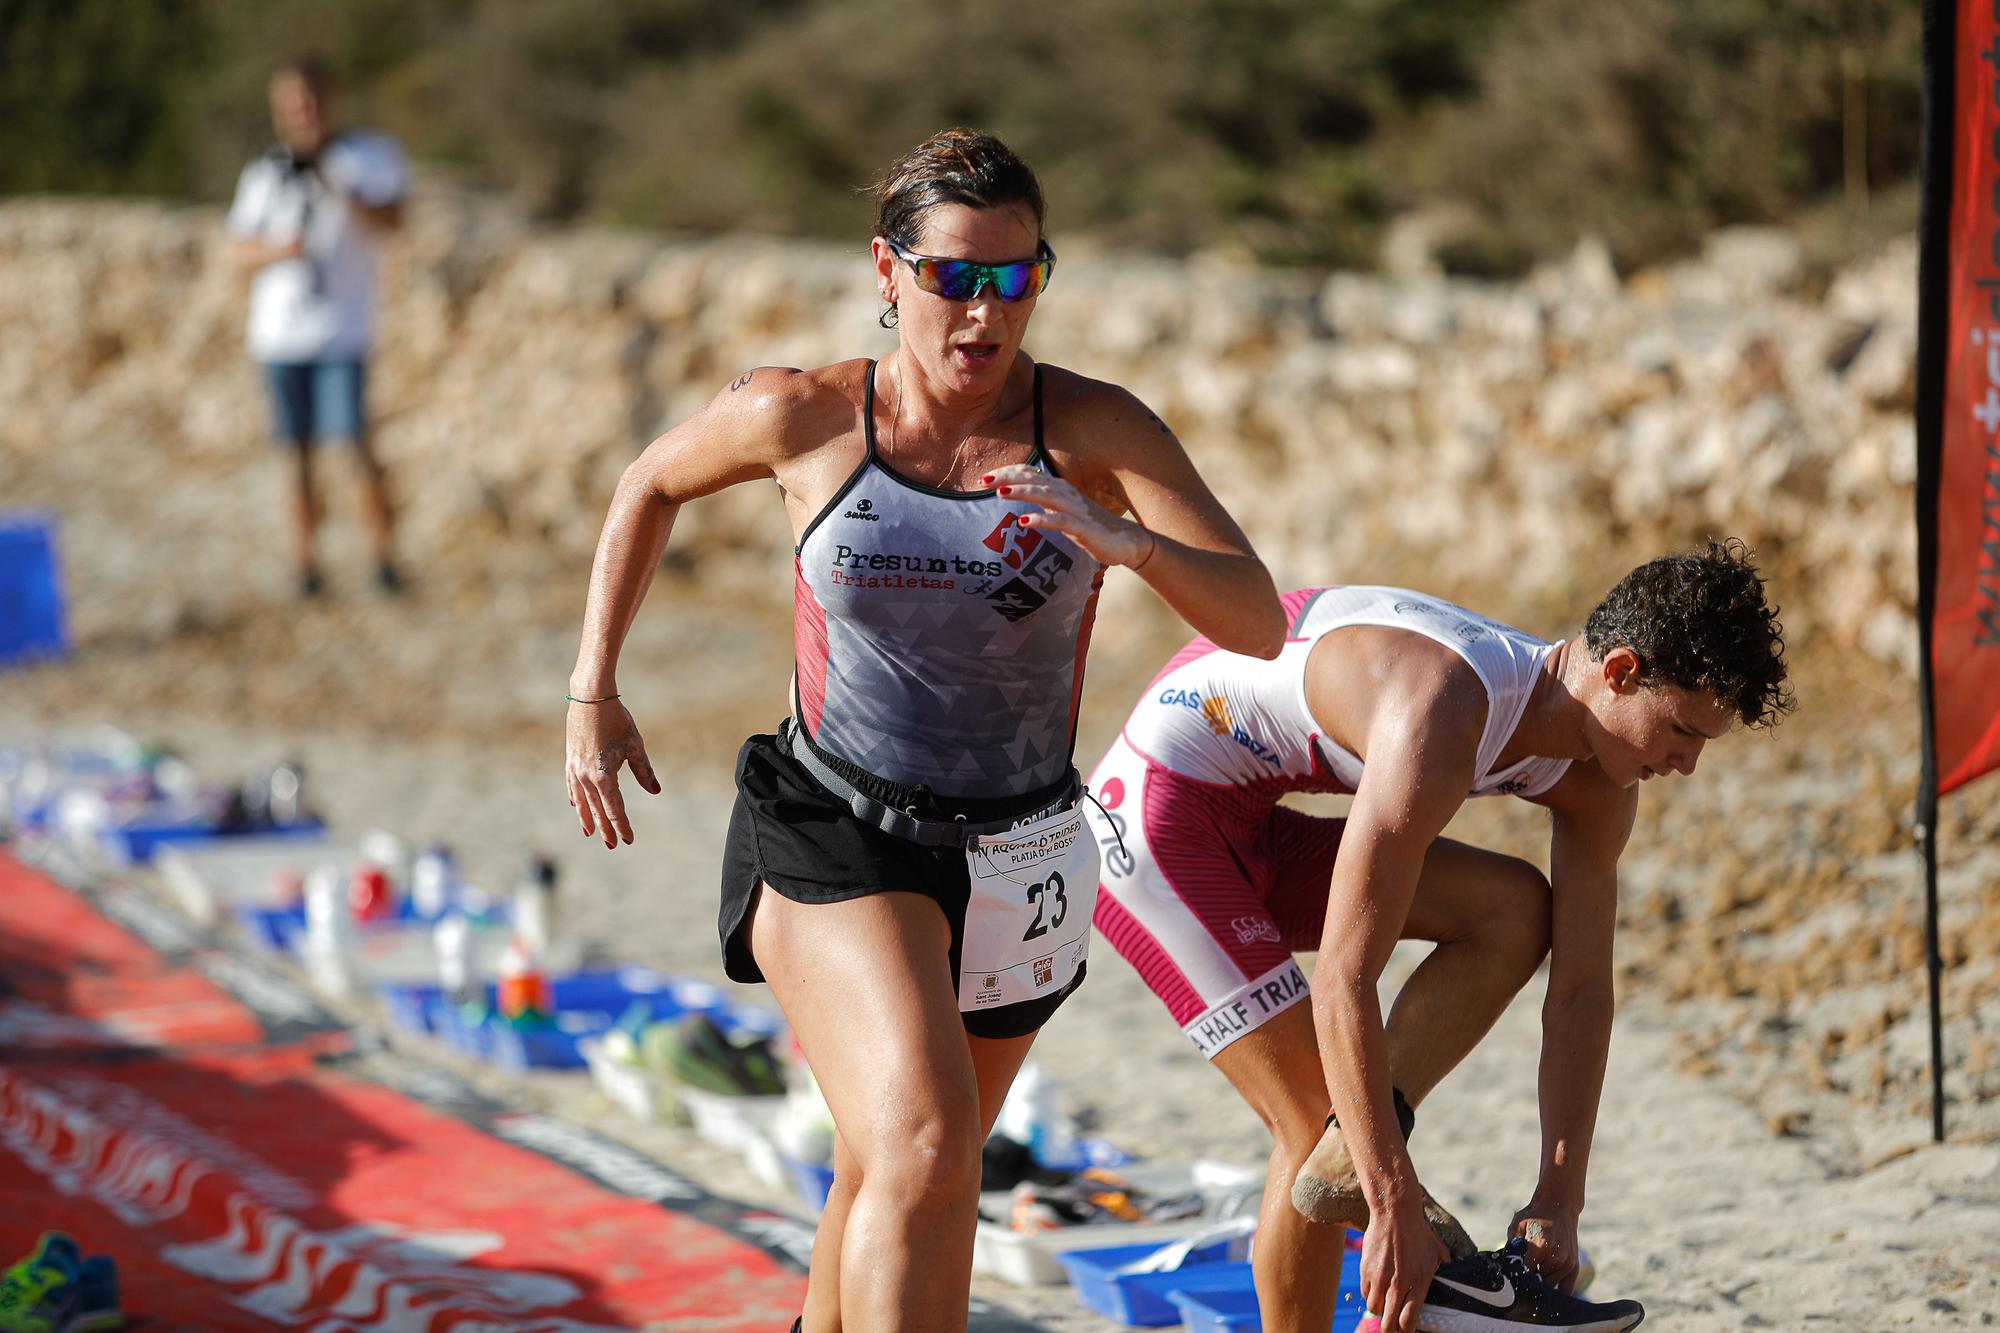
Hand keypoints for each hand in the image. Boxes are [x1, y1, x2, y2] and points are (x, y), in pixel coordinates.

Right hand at [564, 699, 659, 847]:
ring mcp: (575, 769)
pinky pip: (572, 786)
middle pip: (598, 809)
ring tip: (590, 833)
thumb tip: (656, 791)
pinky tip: (576, 806)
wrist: (590, 697)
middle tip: (612, 846)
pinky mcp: (570, 760)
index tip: (628, 840)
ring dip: (587, 818)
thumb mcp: (635, 746)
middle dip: (605, 828)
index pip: (615, 808)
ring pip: (582, 801)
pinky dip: (575, 799)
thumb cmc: (617, 719)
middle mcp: (587, 777)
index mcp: (604, 776)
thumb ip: (644, 771)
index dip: (622, 825)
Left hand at [984, 464, 1155, 569]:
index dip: (1008, 473)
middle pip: (1034, 481)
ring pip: (1046, 496)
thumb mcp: (1064, 512)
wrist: (1127, 542)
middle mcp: (1067, 495)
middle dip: (1008, 478)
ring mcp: (1076, 511)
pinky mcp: (1084, 529)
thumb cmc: (1093, 528)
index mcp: (1061, 490)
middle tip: (983, 480)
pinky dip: (1042, 520)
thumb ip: (1045, 503)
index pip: (1030, 474)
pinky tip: (1025, 521)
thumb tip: (1022, 495)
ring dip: (1023, 492)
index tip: (985, 477)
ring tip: (1000, 493)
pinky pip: (1060, 522)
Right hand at [1362, 1189, 1448, 1332]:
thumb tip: (1453, 1272)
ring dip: (1380, 1310)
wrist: (1395, 1213)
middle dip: (1390, 1329)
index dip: (1406, 1330)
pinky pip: (1366, 1294)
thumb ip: (1444, 1267)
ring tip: (1385, 1306)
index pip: (1408, 1321)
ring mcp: (1380, 1278)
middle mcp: (1399, 1284)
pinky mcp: (1366, 1270)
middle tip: (1392, 1328)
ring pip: (1375, 1309)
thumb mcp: (1437, 1251)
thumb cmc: (1419, 1232)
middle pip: (1389, 1322)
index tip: (1406, 1329)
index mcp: (1419, 1282)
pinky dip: (1371, 1296)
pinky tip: (1377, 1290)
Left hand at [1509, 1202, 1581, 1292]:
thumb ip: (1511, 1246)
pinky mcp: (1574, 1267)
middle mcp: (1556, 1257)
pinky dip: (1555, 1292)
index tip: (1510, 1278)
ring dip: (1540, 1285)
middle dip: (1528, 1282)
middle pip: (1537, 1283)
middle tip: (1520, 1278)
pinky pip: (1566, 1290)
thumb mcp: (1517, 1225)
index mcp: (1540, 1246)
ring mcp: (1567, 1263)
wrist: (1559, 1206)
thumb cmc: (1534, 1215)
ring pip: (1549, 1287)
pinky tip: (1546, 1286)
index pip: (1525, 1274)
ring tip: (1533, 1273)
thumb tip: (1504, 1265)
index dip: (1516, 1278)